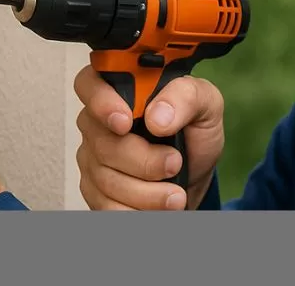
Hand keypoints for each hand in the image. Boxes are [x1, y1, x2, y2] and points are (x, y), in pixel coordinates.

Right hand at [73, 64, 223, 209]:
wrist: (193, 177)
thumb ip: (186, 96)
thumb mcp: (205, 105)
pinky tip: (158, 207)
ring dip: (148, 192)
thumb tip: (158, 115)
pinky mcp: (94, 190)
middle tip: (174, 163)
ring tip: (175, 194)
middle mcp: (98, 122)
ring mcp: (92, 157)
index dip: (102, 102)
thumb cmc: (193, 134)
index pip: (89, 84)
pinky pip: (106, 206)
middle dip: (143, 160)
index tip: (126, 122)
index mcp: (119, 90)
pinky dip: (137, 210)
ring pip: (107, 179)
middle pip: (102, 142)